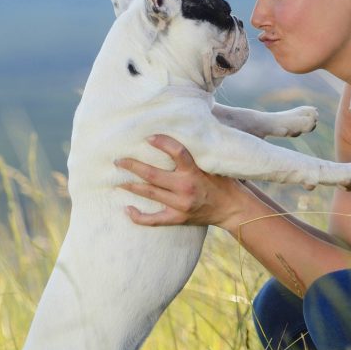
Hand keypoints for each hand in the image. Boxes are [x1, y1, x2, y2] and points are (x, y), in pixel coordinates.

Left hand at [114, 135, 244, 227]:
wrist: (233, 208)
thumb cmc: (223, 182)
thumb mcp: (214, 163)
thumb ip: (199, 151)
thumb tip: (187, 128)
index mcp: (195, 171)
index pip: (177, 152)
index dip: (162, 142)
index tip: (148, 137)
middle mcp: (186, 187)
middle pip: (152, 174)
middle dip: (133, 166)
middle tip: (118, 160)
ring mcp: (180, 204)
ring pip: (150, 193)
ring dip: (131, 186)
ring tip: (117, 180)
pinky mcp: (178, 218)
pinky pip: (154, 220)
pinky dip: (139, 216)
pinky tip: (127, 210)